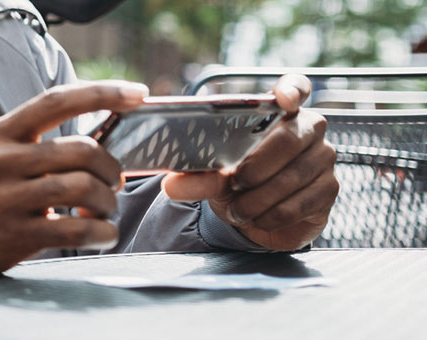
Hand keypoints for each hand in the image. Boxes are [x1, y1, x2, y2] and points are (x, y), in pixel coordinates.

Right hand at [0, 81, 143, 290]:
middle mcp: (2, 161)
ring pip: (83, 189)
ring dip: (107, 203)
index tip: (138, 93)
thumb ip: (34, 144)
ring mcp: (6, 199)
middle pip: (82, 150)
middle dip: (110, 168)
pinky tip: (102, 237)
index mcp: (0, 134)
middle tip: (111, 183)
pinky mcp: (14, 236)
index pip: (57, 100)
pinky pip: (76, 231)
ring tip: (102, 212)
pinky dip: (102, 234)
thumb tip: (97, 147)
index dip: (103, 93)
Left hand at [164, 74, 336, 250]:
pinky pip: (299, 204)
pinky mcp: (329, 190)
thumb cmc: (238, 182)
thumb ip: (196, 177)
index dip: (292, 90)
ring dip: (257, 200)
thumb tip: (172, 185)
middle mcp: (309, 129)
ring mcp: (324, 158)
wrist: (258, 217)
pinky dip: (270, 216)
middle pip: (288, 140)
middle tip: (234, 184)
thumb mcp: (213, 177)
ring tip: (238, 210)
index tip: (283, 99)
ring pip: (292, 177)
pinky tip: (258, 218)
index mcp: (280, 112)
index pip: (296, 88)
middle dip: (255, 168)